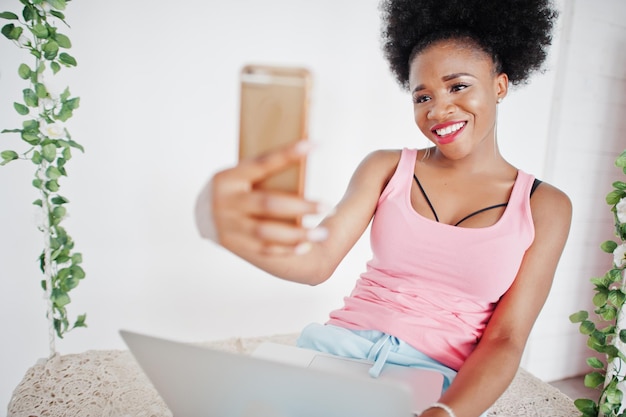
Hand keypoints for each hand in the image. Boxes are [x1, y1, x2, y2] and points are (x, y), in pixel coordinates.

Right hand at [195, 140, 326, 255]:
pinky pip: (263, 249)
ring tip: (322, 233)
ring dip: (297, 233)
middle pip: (268, 203)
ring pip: (267, 232)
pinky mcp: (234, 245)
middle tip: (328, 207)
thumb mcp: (240, 175)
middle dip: (301, 206)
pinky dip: (286, 248)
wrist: (202, 215)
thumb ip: (263, 171)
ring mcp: (228, 226)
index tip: (314, 145)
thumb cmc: (233, 189)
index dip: (288, 154)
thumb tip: (303, 153)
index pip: (261, 164)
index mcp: (227, 178)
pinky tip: (305, 245)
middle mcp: (225, 202)